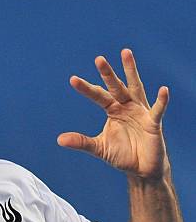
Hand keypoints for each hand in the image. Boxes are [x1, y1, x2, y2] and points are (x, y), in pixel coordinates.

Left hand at [57, 49, 169, 179]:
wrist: (142, 169)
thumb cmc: (123, 155)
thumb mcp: (99, 148)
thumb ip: (82, 142)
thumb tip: (59, 139)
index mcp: (113, 110)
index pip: (98, 96)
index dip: (86, 89)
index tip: (73, 80)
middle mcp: (127, 106)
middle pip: (115, 87)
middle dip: (107, 73)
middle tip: (98, 59)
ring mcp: (141, 112)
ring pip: (135, 88)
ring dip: (131, 71)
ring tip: (125, 53)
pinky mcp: (153, 123)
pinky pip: (157, 110)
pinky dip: (161, 100)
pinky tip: (163, 90)